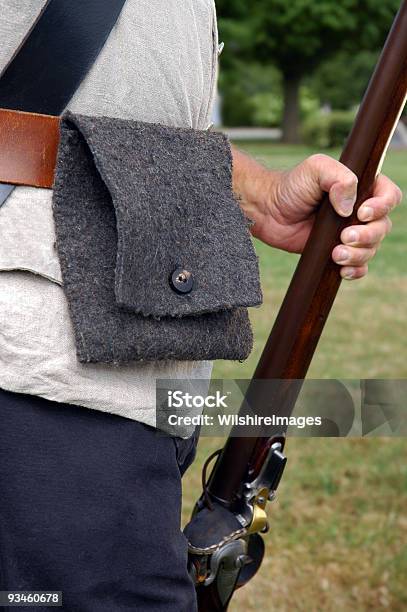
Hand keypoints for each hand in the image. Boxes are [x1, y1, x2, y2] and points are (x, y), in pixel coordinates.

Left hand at [232, 150, 401, 279]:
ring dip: (358, 254)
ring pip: (371, 249)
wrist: (268, 211)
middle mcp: (359, 211)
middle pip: (383, 227)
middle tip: (344, 237)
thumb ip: (338, 178)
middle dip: (367, 235)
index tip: (361, 213)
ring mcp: (349, 233)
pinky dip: (355, 270)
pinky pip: (358, 266)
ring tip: (336, 253)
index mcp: (361, 188)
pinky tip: (342, 269)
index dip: (382, 206)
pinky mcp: (337, 252)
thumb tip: (350, 207)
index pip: (389, 196)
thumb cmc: (292, 186)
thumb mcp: (315, 169)